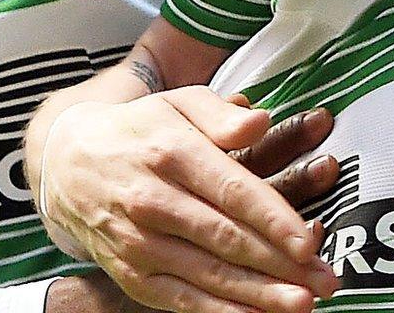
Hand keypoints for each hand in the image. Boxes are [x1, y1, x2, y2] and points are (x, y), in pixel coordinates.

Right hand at [39, 88, 336, 312]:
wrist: (66, 162)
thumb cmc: (140, 129)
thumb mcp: (177, 102)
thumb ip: (220, 113)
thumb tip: (260, 120)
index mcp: (171, 152)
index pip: (233, 191)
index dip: (274, 220)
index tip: (310, 241)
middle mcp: (152, 200)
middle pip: (227, 239)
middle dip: (282, 264)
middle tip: (327, 280)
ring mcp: (138, 241)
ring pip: (208, 274)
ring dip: (259, 294)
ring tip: (303, 304)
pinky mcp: (129, 272)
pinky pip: (180, 299)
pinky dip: (218, 312)